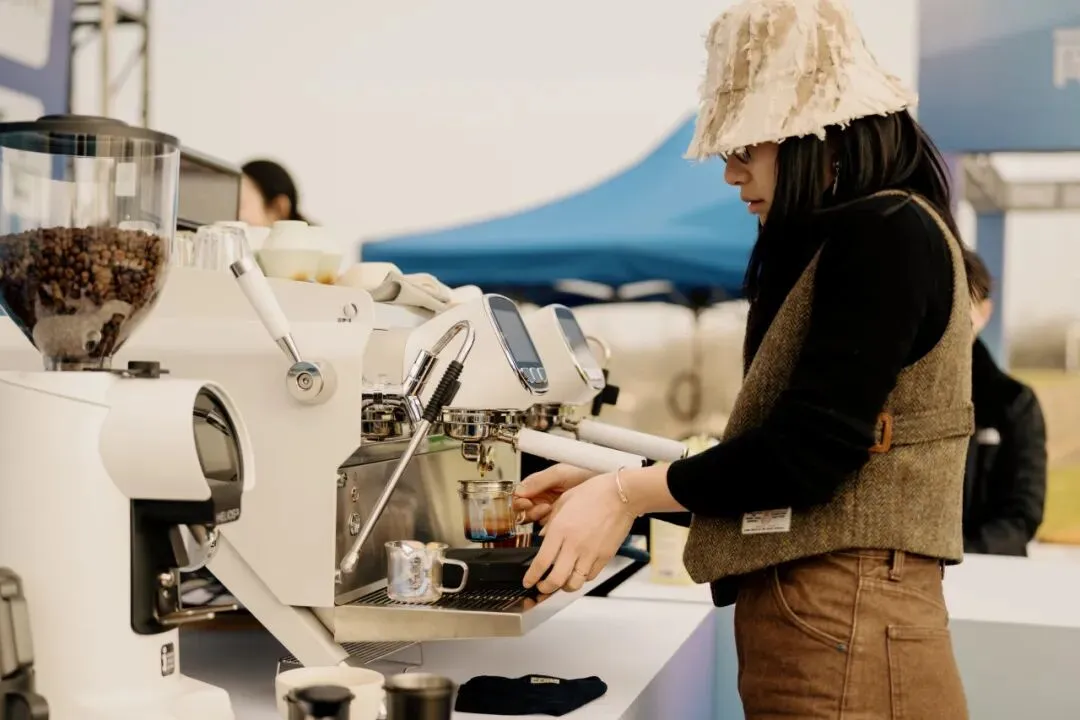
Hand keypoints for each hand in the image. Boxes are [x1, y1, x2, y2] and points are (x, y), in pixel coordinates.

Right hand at [512, 464, 594, 524]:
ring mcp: (552, 511)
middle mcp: (543, 498)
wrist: (608, 485)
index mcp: (540, 484)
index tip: (526, 502)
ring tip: (553, 510)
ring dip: (542, 518)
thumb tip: (519, 490)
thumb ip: (539, 481)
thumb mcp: (560, 473)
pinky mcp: (561, 522)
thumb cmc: (585, 472)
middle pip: (525, 511)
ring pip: (536, 520)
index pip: (520, 496)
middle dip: (532, 510)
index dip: (520, 501)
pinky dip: (552, 526)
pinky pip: (550, 528)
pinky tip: (558, 520)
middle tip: (544, 507)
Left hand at [523, 473, 635, 594]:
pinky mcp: (604, 557)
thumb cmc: (594, 493)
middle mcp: (574, 545)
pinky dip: (581, 578)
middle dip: (545, 588)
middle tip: (541, 587)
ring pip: (574, 583)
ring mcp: (590, 553)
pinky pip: (590, 576)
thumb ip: (551, 522)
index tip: (528, 581)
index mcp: (560, 530)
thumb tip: (543, 537)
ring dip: (564, 587)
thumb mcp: (564, 501)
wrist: (621, 495)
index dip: (532, 577)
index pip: (541, 562)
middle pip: (555, 580)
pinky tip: (577, 572)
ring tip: (560, 582)